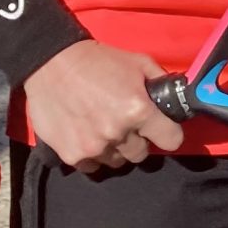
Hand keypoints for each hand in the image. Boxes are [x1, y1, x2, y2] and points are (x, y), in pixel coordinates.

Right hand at [22, 40, 184, 170]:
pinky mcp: (72, 155)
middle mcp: (118, 133)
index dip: (168, 133)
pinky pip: (92, 166)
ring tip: (103, 126)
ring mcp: (93, 148)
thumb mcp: (138, 62)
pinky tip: (86, 135)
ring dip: (114, 148)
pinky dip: (92, 155)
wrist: (51, 63)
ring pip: (117, 161)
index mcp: (139, 110)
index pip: (171, 140)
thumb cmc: (97, 60)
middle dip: (138, 139)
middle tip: (125, 122)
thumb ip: (161, 82)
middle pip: (142, 153)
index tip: (161, 129)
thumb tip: (176, 98)